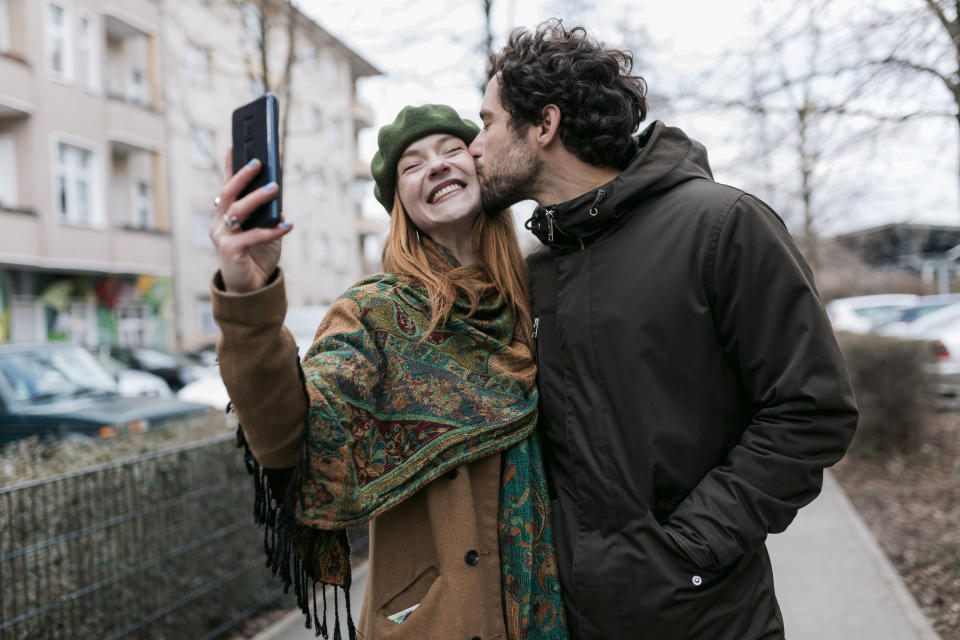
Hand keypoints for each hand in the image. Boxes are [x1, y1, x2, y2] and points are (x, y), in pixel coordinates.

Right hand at [210, 149, 292, 292]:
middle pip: (228, 193)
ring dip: (257, 198)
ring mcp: (221, 236)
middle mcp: (219, 222)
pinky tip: (288, 226)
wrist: (252, 288)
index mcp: (226, 214)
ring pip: (237, 210)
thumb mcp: (267, 231)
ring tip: (274, 187)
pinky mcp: (229, 251)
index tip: (234, 145)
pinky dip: (271, 231)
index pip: (228, 186)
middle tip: (258, 161)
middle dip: (242, 175)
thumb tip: (277, 198)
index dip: (229, 166)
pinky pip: (251, 236)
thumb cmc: (258, 256)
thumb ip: (270, 215)